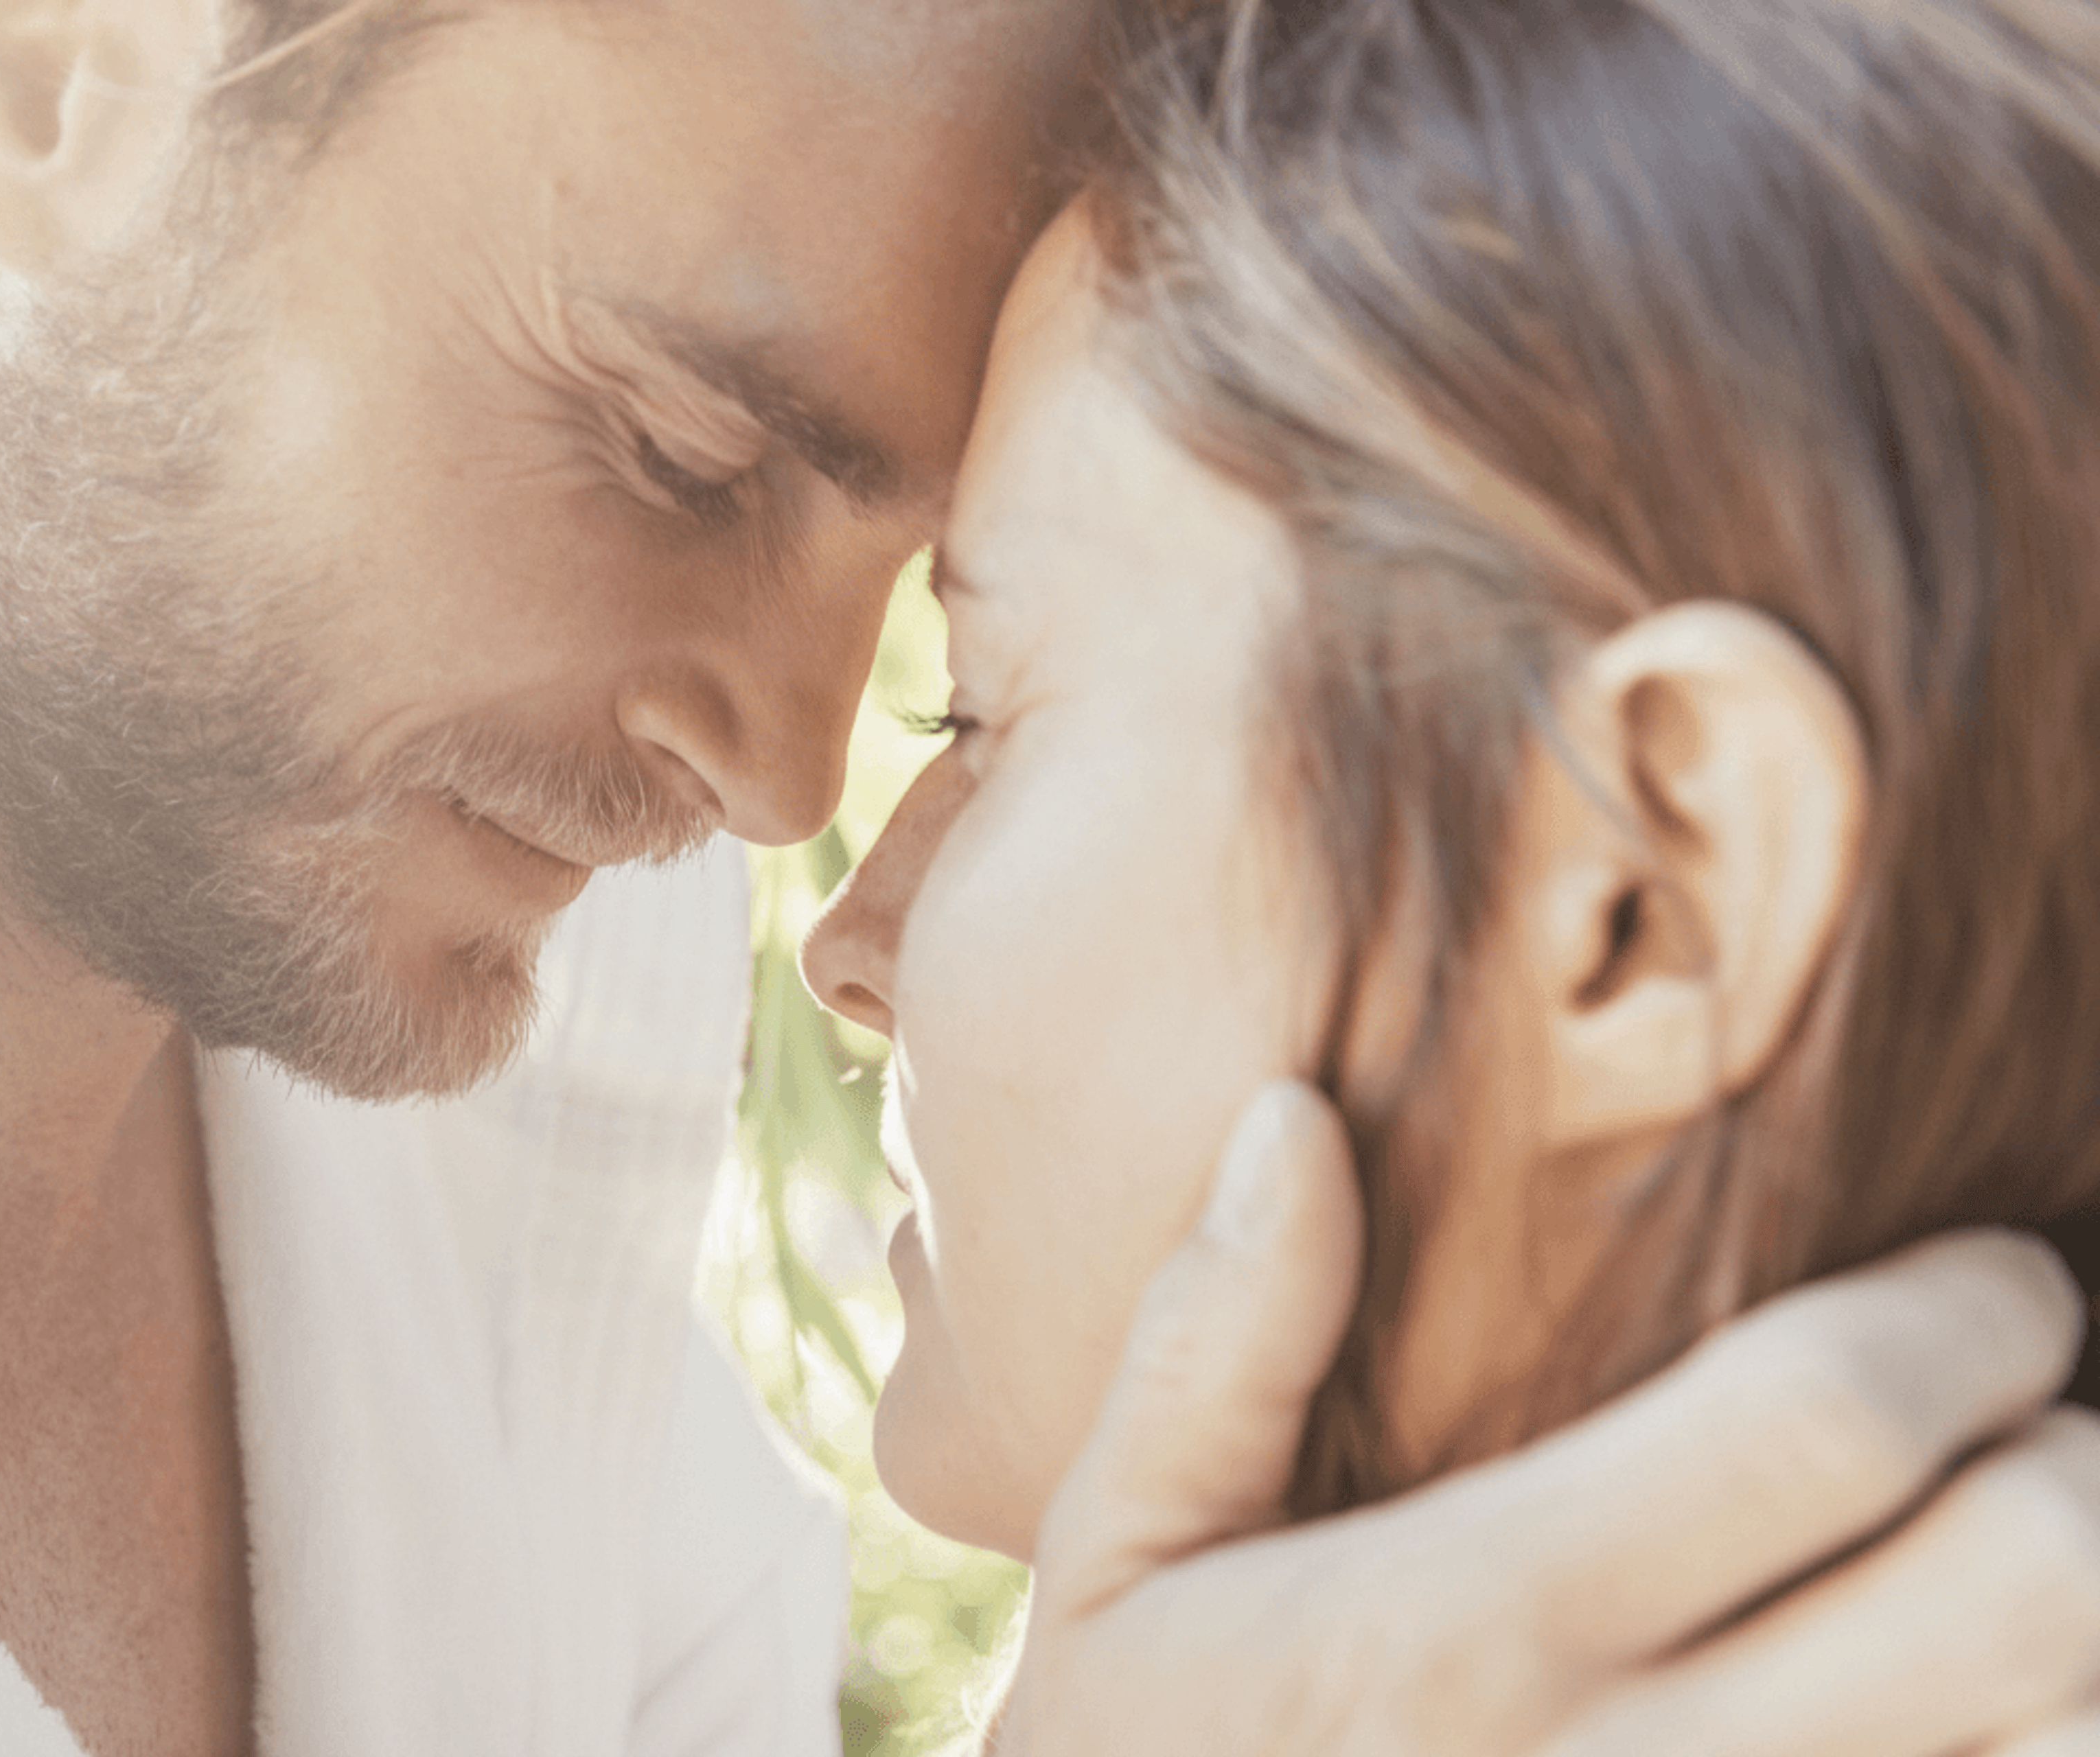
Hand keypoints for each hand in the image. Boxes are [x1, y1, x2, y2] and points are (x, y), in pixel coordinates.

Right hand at [998, 1080, 2099, 1755]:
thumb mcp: (1114, 1554)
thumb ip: (1212, 1343)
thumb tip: (1287, 1115)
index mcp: (1474, 1624)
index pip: (1818, 1425)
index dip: (1963, 1320)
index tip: (1995, 1275)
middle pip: (2014, 1589)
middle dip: (2081, 1464)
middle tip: (2052, 1403)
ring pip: (2055, 1745)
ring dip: (2088, 1641)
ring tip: (2032, 1546)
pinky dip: (2037, 1755)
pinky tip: (1983, 1705)